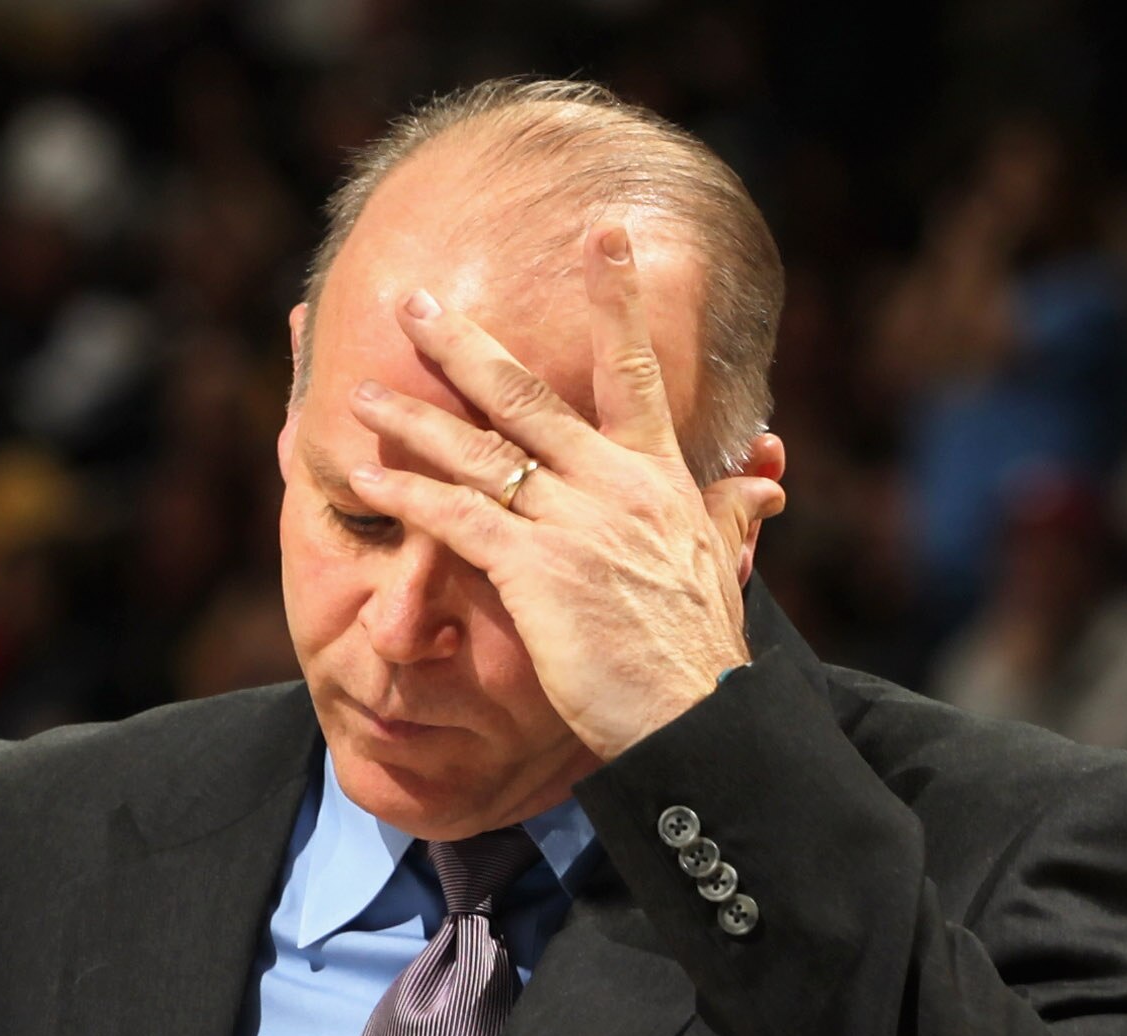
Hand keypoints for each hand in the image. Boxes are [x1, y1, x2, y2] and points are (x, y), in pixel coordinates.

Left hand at [342, 221, 784, 759]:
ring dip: (414, 421)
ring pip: (480, 453)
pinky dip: (408, 495)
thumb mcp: (725, 566)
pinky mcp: (536, 571)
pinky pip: (457, 521)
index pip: (635, 370)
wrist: (695, 713)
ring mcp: (573, 524)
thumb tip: (765, 484)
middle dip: (465, 346)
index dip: (618, 299)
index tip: (601, 233)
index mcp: (660, 478)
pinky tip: (365, 478)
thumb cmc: (702, 650)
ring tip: (361, 393)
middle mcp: (614, 485)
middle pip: (529, 396)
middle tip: (414, 301)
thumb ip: (732, 514)